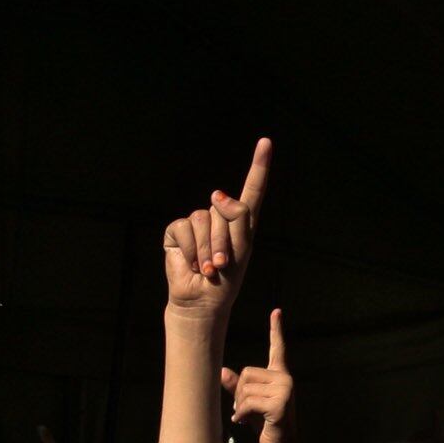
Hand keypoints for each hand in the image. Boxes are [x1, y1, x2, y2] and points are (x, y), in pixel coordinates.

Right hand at [162, 138, 272, 325]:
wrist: (202, 300)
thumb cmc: (226, 281)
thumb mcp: (242, 250)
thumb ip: (237, 219)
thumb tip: (217, 194)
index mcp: (241, 221)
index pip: (252, 189)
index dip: (259, 166)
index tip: (266, 142)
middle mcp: (219, 217)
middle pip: (224, 210)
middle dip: (222, 241)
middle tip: (220, 265)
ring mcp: (197, 222)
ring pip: (203, 218)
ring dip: (206, 249)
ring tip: (207, 268)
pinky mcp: (177, 230)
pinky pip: (183, 228)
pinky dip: (189, 249)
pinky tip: (191, 264)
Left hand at [222, 309, 297, 442]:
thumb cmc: (266, 423)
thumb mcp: (250, 402)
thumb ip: (237, 386)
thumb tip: (221, 371)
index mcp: (280, 374)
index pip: (278, 348)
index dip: (276, 329)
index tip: (276, 311)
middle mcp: (285, 378)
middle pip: (246, 373)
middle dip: (239, 393)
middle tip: (245, 410)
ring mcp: (284, 390)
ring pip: (245, 388)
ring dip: (240, 406)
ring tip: (248, 417)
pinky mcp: (279, 404)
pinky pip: (249, 402)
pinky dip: (242, 414)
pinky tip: (245, 422)